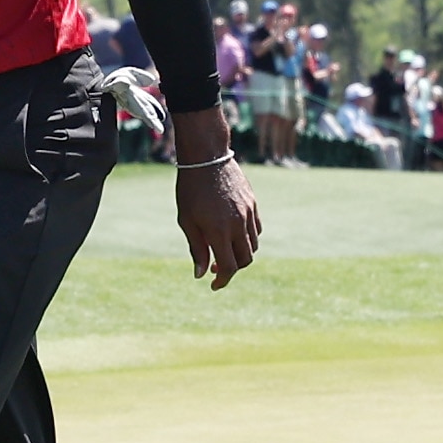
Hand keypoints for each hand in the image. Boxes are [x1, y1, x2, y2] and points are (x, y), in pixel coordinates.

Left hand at [171, 110, 260, 289]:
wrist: (206, 157)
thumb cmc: (190, 189)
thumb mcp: (186, 220)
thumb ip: (196, 248)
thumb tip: (201, 274)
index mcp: (219, 231)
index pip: (228, 267)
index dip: (222, 280)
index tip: (213, 285)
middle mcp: (238, 225)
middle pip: (244, 260)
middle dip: (232, 268)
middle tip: (215, 266)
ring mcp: (248, 214)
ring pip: (253, 245)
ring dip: (240, 253)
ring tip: (222, 249)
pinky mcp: (253, 205)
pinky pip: (256, 229)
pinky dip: (248, 238)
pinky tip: (233, 233)